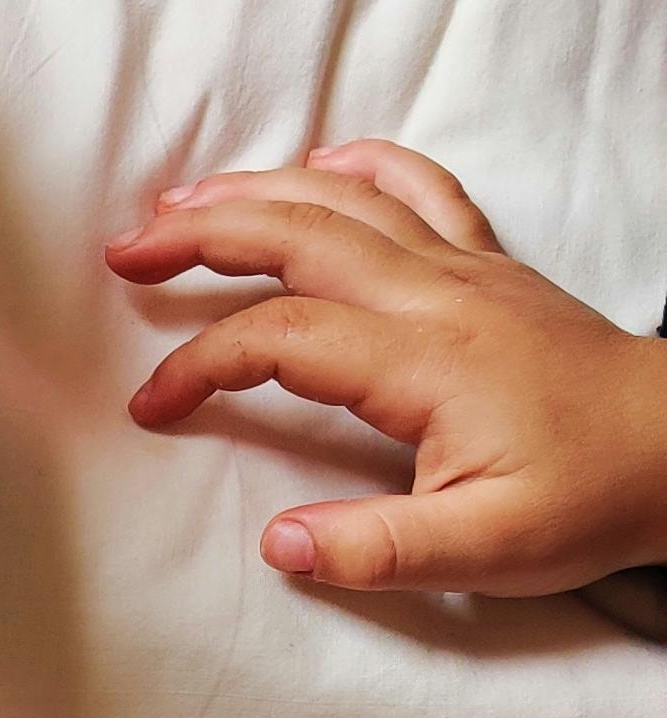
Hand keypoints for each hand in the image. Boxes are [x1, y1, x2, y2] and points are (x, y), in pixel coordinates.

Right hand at [104, 139, 666, 595]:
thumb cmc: (591, 498)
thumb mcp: (486, 550)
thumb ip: (377, 551)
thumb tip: (280, 546)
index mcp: (425, 362)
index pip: (281, 339)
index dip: (200, 365)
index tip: (152, 406)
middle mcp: (439, 295)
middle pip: (296, 234)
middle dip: (200, 235)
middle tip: (126, 251)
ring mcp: (467, 270)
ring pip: (344, 202)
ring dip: (254, 192)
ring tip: (179, 201)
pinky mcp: (490, 267)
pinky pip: (419, 189)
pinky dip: (361, 167)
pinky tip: (318, 166)